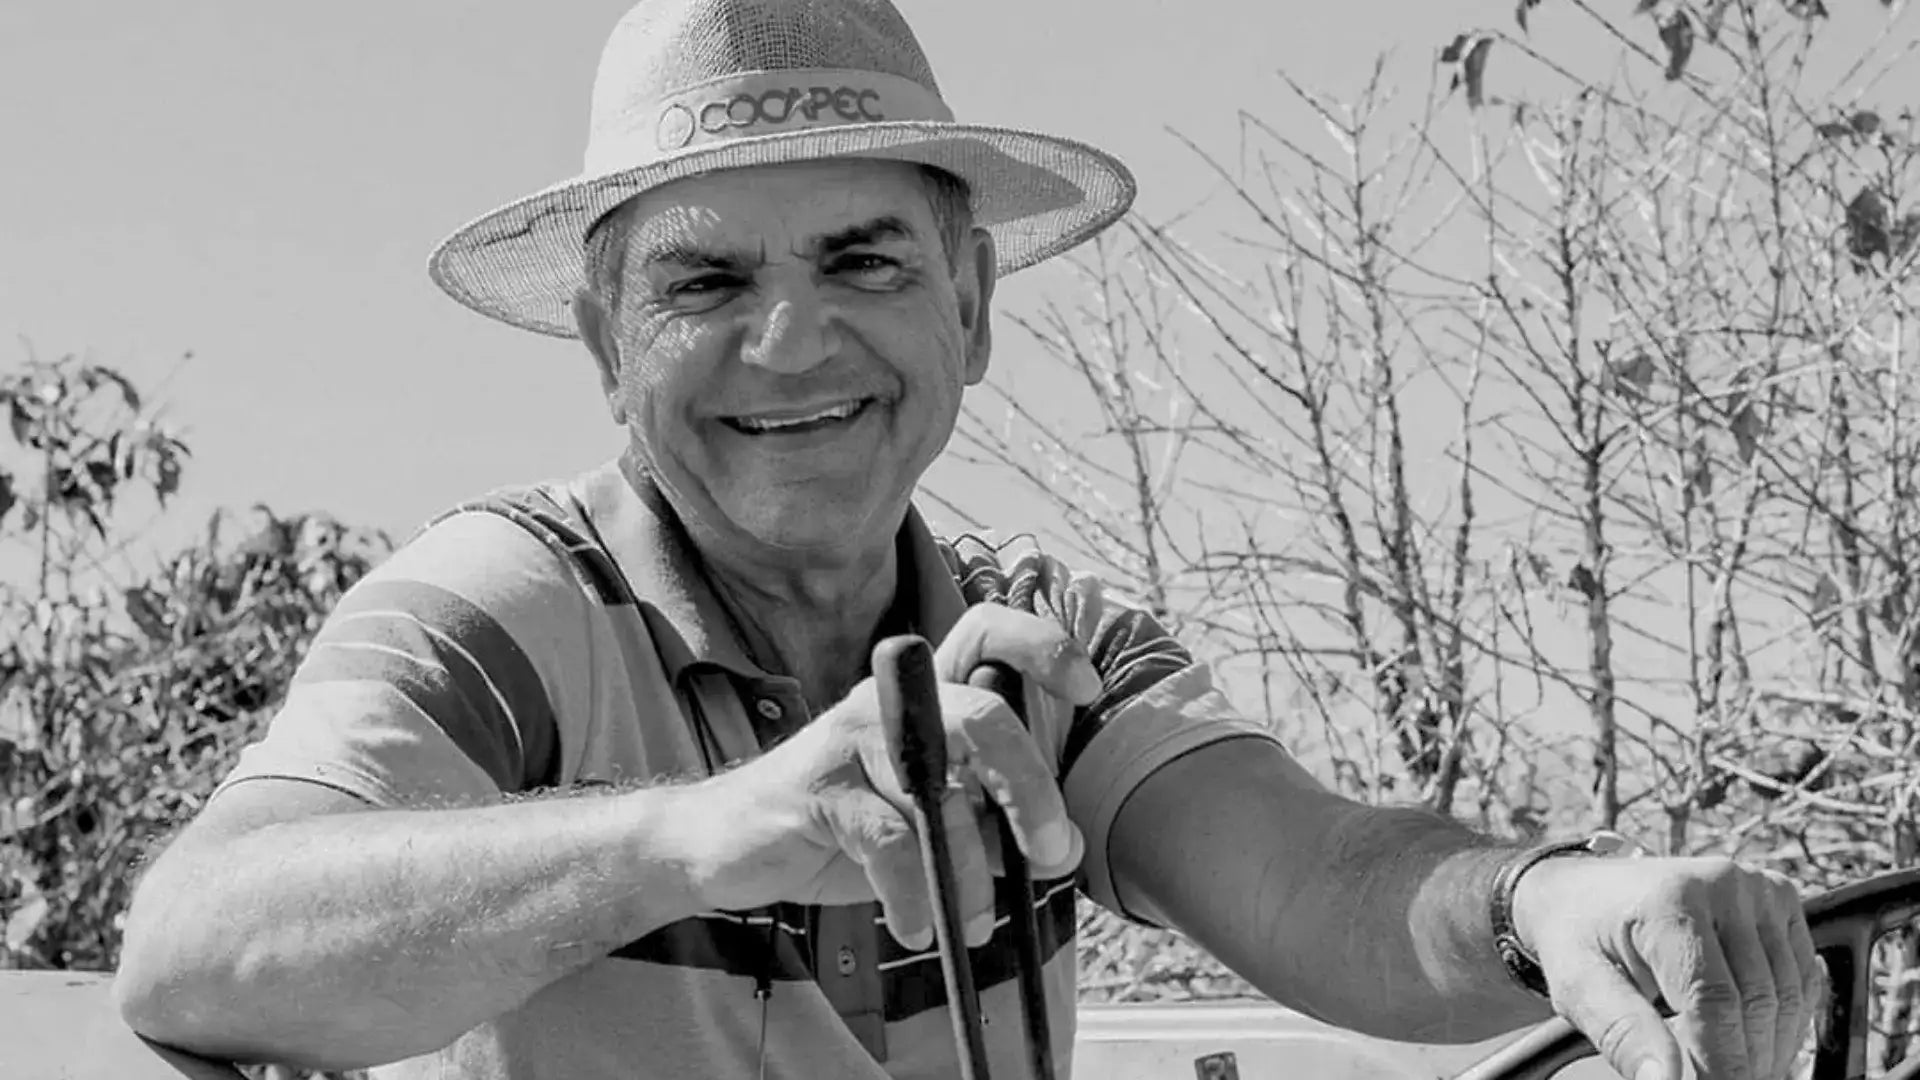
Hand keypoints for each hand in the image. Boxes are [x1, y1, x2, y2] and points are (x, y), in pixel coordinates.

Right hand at [680, 604, 1102, 949]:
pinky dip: (913, 898)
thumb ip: (987, 823)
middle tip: (1054, 852)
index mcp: (924, 698)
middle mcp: (891, 702)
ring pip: (939, 800)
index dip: (1043, 649)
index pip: (987, 635)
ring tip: (971, 923)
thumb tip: (1061, 847)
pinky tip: (914, 928)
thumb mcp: (927, 822)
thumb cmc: (841, 829)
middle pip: (985, 717)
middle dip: (1032, 789)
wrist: (728, 847)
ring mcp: (851, 738)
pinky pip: (891, 846)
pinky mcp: (819, 788)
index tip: (1089, 690)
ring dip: (967, 874)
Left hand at [1513, 854, 1821, 1079]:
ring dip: (1769, 1047)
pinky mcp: (1777, 898)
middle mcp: (1723, 883)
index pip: (1713, 1000)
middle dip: (1745, 1061)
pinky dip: (1783, 1020)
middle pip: (1758, 1001)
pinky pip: (1800, 977)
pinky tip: (1749, 1041)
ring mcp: (1756, 887)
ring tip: (1730, 1068)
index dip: (1720, 1062)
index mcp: (1669, 899)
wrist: (1583, 889)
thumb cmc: (1577, 936)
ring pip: (1789, 995)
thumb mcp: (1579, 984)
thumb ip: (1624, 1032)